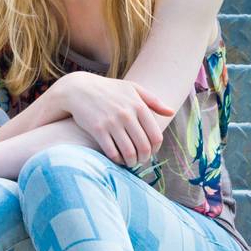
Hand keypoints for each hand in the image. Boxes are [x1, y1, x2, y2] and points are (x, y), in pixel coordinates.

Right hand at [55, 72, 175, 166]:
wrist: (79, 89)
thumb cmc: (108, 89)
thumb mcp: (132, 88)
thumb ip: (153, 100)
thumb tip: (171, 112)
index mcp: (138, 105)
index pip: (155, 135)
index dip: (155, 148)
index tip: (151, 151)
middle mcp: (127, 114)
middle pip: (143, 146)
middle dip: (144, 158)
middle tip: (140, 160)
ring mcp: (111, 122)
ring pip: (129, 152)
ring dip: (132, 162)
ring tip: (130, 162)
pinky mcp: (97, 129)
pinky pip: (112, 152)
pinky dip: (117, 159)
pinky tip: (117, 159)